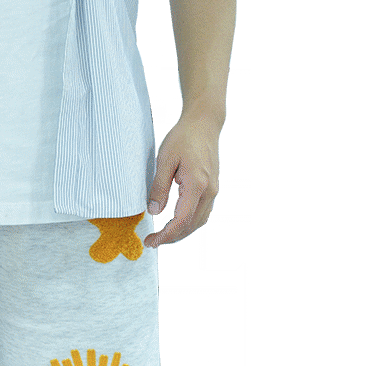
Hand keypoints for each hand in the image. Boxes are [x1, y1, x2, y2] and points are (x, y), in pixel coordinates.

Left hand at [143, 113, 221, 247]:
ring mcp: (212, 190)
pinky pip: (201, 212)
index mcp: (197, 185)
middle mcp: (209, 191)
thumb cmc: (185, 137)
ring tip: (161, 232)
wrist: (203, 124)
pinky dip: (188, 221)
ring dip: (180, 231)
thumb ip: (158, 188)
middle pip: (191, 225)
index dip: (166, 235)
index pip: (182, 221)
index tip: (152, 240)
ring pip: (198, 221)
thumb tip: (153, 210)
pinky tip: (174, 219)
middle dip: (171, 237)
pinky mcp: (211, 188)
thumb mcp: (164, 161)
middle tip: (153, 240)